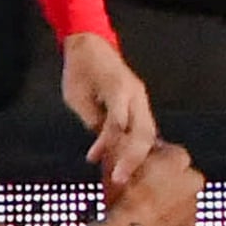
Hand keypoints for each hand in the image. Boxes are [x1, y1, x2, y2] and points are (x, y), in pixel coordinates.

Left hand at [59, 30, 157, 187]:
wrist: (92, 47)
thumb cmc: (80, 70)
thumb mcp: (76, 95)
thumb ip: (92, 119)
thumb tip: (102, 147)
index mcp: (118, 88)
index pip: (117, 122)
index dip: (107, 143)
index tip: (93, 158)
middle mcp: (136, 94)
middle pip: (143, 132)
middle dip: (133, 157)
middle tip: (119, 179)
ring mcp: (141, 99)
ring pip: (149, 133)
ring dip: (139, 156)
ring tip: (125, 176)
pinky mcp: (141, 105)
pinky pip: (145, 129)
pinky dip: (140, 148)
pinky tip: (131, 164)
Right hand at [110, 139, 203, 225]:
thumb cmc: (123, 200)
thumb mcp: (114, 160)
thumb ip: (120, 140)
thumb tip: (119, 129)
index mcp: (178, 160)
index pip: (170, 151)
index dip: (154, 158)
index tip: (143, 164)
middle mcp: (192, 180)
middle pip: (179, 173)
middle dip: (164, 177)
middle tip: (143, 185)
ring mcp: (194, 205)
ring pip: (181, 195)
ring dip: (168, 197)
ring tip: (144, 204)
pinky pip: (181, 216)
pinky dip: (170, 217)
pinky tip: (150, 219)